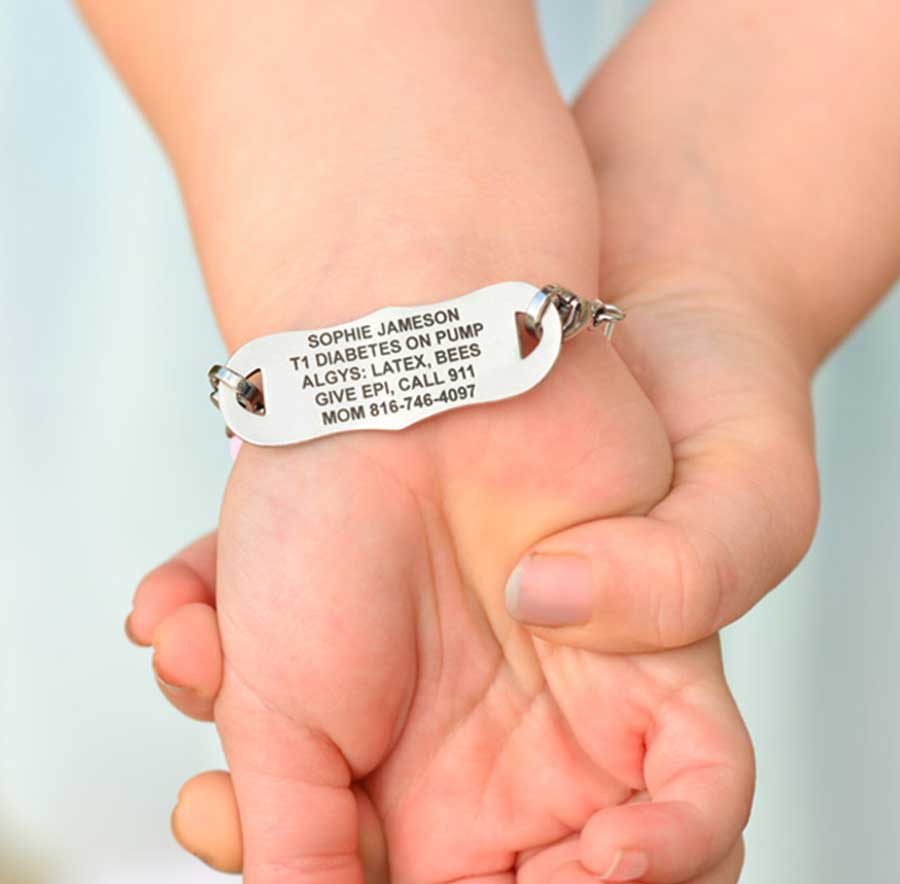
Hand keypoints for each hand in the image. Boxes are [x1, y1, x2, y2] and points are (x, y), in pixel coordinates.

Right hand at [128, 327, 751, 883]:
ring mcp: (577, 721)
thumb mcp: (271, 724)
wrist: (396, 397)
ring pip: (635, 872)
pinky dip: (679, 845)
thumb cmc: (317, 531)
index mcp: (393, 789)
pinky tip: (609, 855)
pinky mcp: (651, 663)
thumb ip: (297, 854)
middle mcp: (492, 766)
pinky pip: (703, 790)